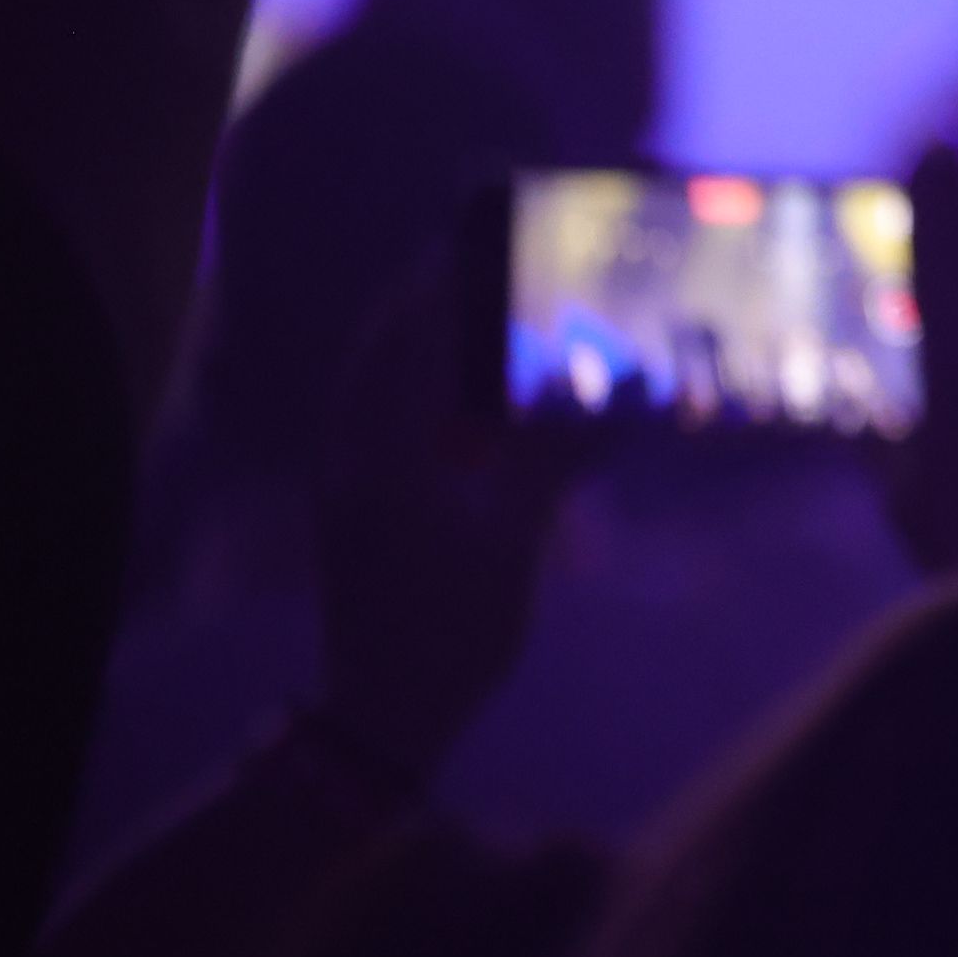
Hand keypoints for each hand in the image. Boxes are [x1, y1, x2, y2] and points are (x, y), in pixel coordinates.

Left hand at [311, 270, 592, 791]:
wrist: (380, 716)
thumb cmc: (448, 632)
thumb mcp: (511, 547)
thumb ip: (553, 463)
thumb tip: (615, 401)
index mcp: (379, 457)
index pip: (407, 341)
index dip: (443, 285)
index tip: (482, 241)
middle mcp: (348, 456)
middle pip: (381, 354)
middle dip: (428, 306)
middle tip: (481, 268)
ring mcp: (342, 484)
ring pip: (375, 388)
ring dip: (421, 350)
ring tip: (479, 323)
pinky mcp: (350, 509)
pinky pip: (378, 422)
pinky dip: (416, 395)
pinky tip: (465, 404)